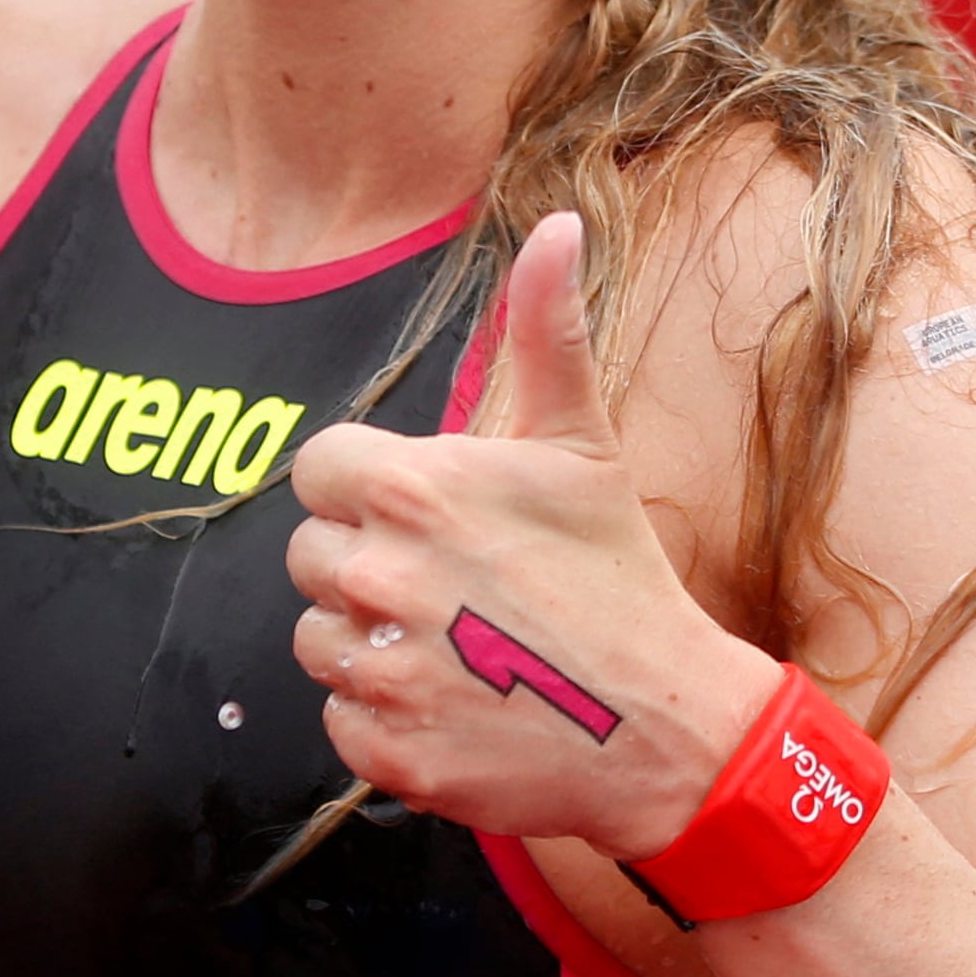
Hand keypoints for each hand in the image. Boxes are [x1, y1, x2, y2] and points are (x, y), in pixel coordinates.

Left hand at [284, 212, 777, 860]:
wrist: (666, 728)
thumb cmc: (619, 577)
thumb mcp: (584, 446)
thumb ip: (547, 330)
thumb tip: (557, 225)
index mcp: (416, 491)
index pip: (318, 471)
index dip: (365, 489)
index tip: (425, 515)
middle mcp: (382, 577)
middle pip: (309, 557)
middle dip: (367, 566)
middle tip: (453, 586)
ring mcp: (382, 672)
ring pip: (317, 639)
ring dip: (370, 644)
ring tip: (457, 646)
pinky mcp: (386, 751)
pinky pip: (338, 719)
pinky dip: (384, 717)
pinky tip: (455, 704)